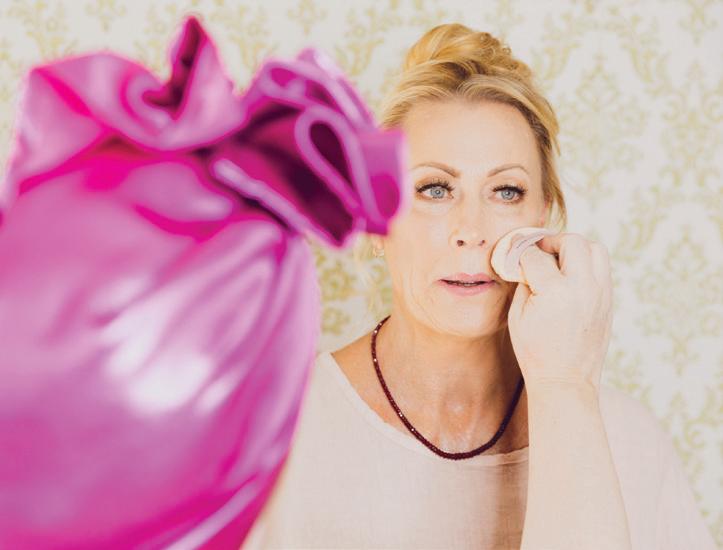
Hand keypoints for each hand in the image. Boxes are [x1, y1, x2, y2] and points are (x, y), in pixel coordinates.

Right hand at [506, 232, 612, 393]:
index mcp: (555, 291)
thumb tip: (525, 262)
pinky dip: (586, 264)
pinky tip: (570, 276)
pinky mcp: (608, 301)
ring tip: (559, 258)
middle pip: (572, 242)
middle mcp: (583, 287)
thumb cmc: (535, 352)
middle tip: (539, 249)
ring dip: (575, 247)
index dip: (520, 252)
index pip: (536, 256)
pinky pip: (602, 268)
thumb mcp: (517, 316)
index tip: (514, 252)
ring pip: (595, 249)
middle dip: (551, 241)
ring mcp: (600, 293)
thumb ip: (523, 283)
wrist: (566, 380)